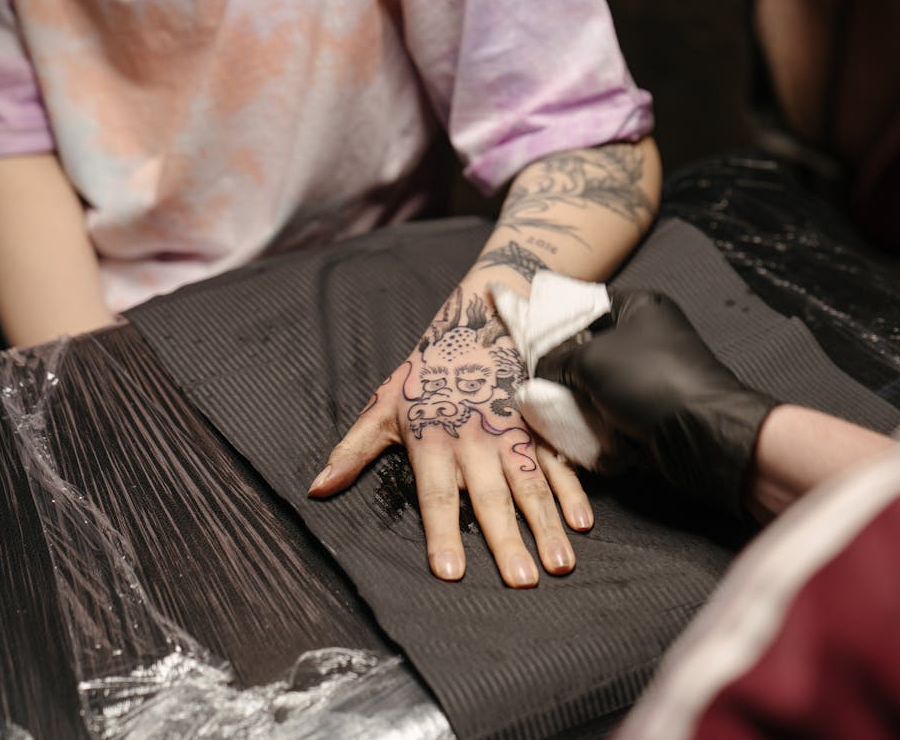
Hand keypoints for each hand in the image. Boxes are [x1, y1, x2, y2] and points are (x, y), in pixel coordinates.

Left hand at [308, 288, 593, 587]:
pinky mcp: (539, 424)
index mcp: (435, 442)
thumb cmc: (428, 371)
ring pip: (532, 486)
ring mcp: (513, 433)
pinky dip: (573, 492)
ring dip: (547, 526)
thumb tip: (317, 488)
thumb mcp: (385, 403)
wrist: (481, 317)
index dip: (443, 535)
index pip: (438, 497)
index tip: (451, 574)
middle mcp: (476, 442)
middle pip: (492, 499)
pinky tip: (582, 524)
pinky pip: (558, 462)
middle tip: (521, 582)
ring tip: (559, 565)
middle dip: (507, 541)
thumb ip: (354, 450)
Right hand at [538, 290, 777, 517]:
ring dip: (579, 403)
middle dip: (564, 370)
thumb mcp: (591, 358)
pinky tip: (581, 433)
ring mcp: (650, 375)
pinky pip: (612, 413)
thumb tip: (540, 371)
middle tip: (539, 384)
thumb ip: (557, 359)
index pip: (587, 306)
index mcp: (640, 306)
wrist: (699, 432)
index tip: (529, 345)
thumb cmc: (648, 379)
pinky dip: (598, 424)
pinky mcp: (651, 410)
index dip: (556, 323)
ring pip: (597, 386)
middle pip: (589, 349)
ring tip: (557, 412)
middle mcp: (647, 336)